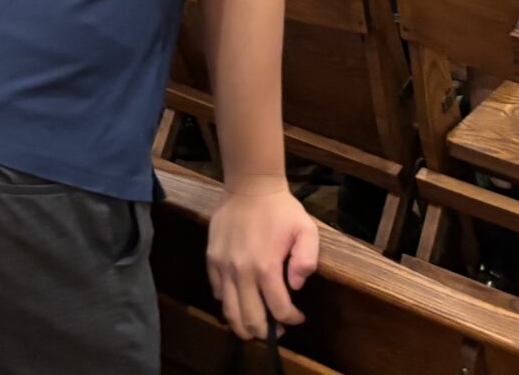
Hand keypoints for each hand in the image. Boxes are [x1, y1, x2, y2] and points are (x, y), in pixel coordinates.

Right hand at [205, 180, 316, 340]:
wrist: (249, 185)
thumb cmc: (281, 209)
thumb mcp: (306, 229)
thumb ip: (307, 260)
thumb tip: (296, 286)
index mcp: (266, 268)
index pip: (279, 311)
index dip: (291, 320)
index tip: (297, 317)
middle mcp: (241, 272)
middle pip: (250, 320)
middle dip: (266, 333)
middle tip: (276, 329)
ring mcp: (223, 267)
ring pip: (229, 312)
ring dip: (244, 326)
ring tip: (256, 325)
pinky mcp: (211, 259)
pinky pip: (217, 292)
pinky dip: (228, 303)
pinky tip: (240, 299)